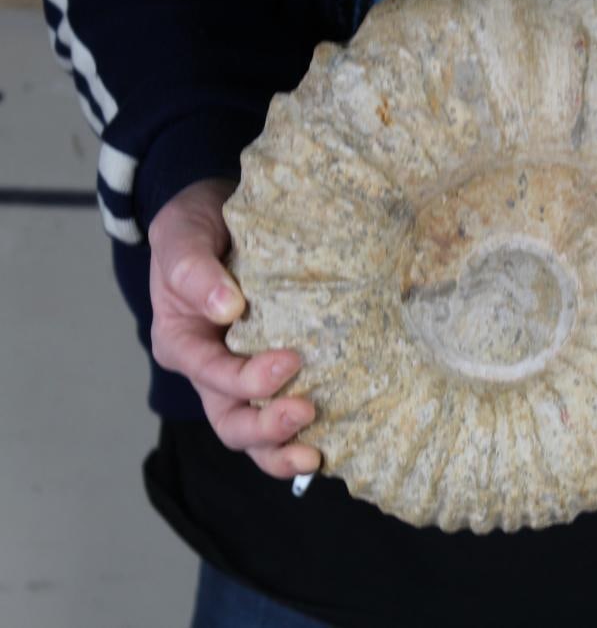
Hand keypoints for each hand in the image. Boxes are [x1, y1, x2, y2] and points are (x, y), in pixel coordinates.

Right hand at [148, 178, 320, 477]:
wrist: (223, 218)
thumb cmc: (198, 227)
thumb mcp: (183, 235)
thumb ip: (195, 270)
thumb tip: (226, 309)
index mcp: (183, 342)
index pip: (211, 374)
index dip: (248, 378)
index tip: (290, 360)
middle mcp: (211, 370)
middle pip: (230, 421)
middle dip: (266, 427)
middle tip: (306, 410)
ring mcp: (244, 377)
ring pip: (255, 434)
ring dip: (283, 449)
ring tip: (316, 454)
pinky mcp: (277, 375)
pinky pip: (286, 415)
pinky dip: (305, 435)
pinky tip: (336, 440)